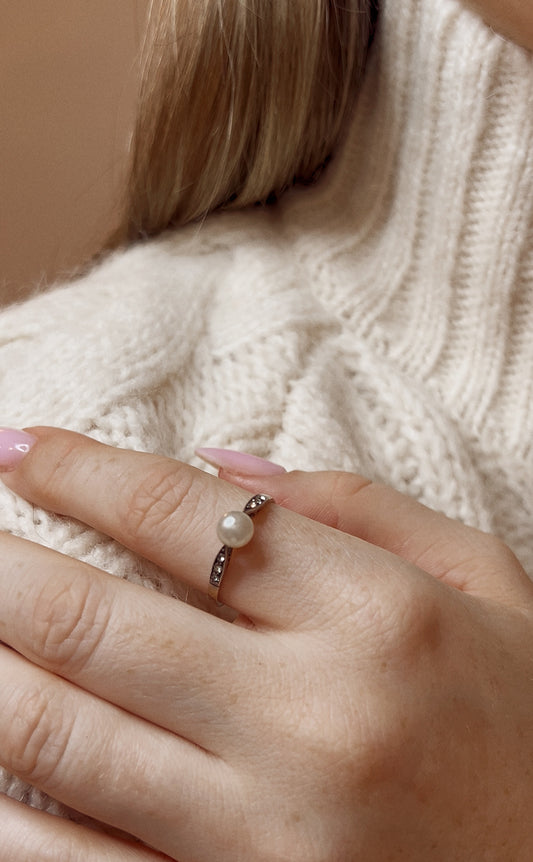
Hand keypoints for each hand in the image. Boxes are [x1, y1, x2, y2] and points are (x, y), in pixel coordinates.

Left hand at [1, 428, 532, 860]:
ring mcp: (262, 837)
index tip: (17, 446)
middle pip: (94, 622)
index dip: (78, 471)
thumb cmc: (528, 719)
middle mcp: (310, 723)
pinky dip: (6, 809)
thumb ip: (357, 505)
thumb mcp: (482, 581)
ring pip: (60, 738)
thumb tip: (219, 464)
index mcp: (376, 616)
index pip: (183, 517)